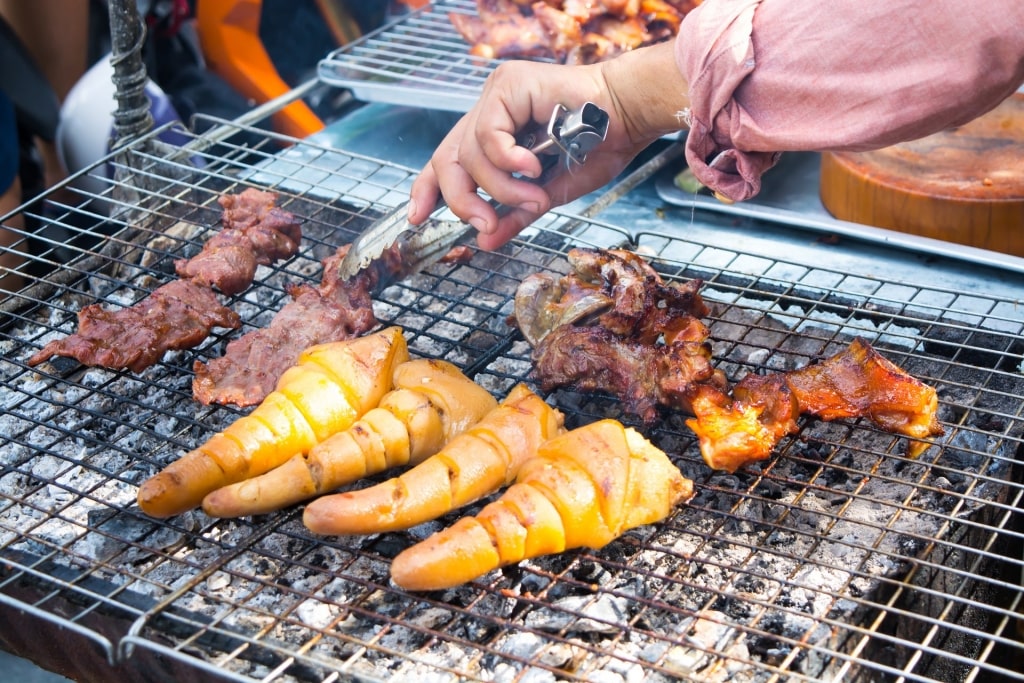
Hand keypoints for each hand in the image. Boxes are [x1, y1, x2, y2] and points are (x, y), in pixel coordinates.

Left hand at [408, 41, 690, 249]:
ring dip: (499, 187)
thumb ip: (515, 213)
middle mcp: (490, 111)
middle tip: (483, 224)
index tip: (418, 218)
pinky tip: (531, 167)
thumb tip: (486, 241)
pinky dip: (506, 159)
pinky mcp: (508, 86)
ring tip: (533, 196)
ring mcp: (497, 96)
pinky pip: (487, 133)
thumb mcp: (550, 193)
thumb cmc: (600, 146)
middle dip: (460, 199)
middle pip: (448, 160)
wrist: (630, 117)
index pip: (447, 160)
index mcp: (496, 134)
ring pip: (468, 153)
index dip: (428, 188)